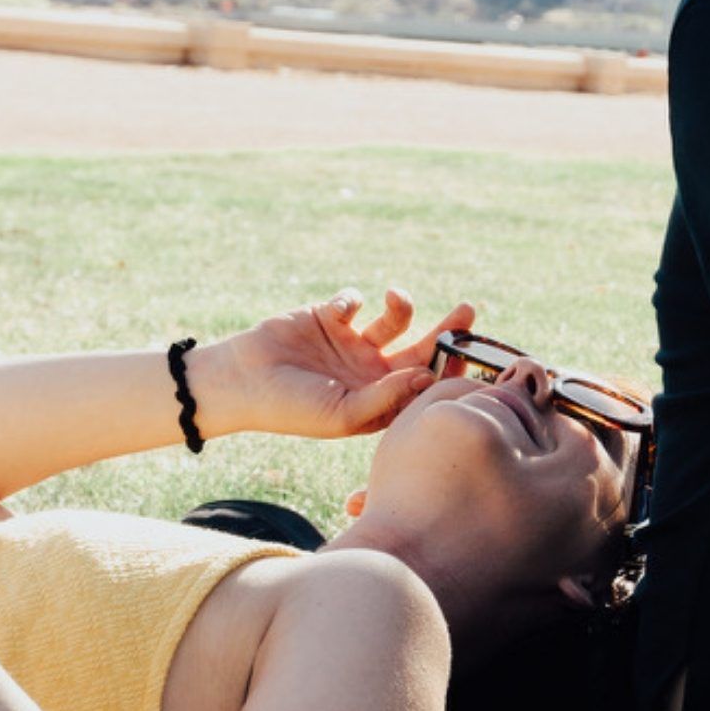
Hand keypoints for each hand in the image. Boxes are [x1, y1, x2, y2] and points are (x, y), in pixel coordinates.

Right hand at [216, 287, 474, 437]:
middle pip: (420, 348)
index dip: (447, 369)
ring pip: (394, 320)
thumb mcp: (343, 412)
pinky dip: (352, 299)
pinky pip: (354, 300)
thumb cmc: (292, 408)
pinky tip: (337, 313)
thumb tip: (428, 378)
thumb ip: (386, 397)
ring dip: (402, 306)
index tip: (463, 353)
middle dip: (446, 330)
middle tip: (468, 310)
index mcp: (378, 400)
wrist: (242, 381)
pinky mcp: (330, 318)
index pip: (424, 384)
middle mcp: (370, 372)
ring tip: (394, 297)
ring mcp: (351, 344)